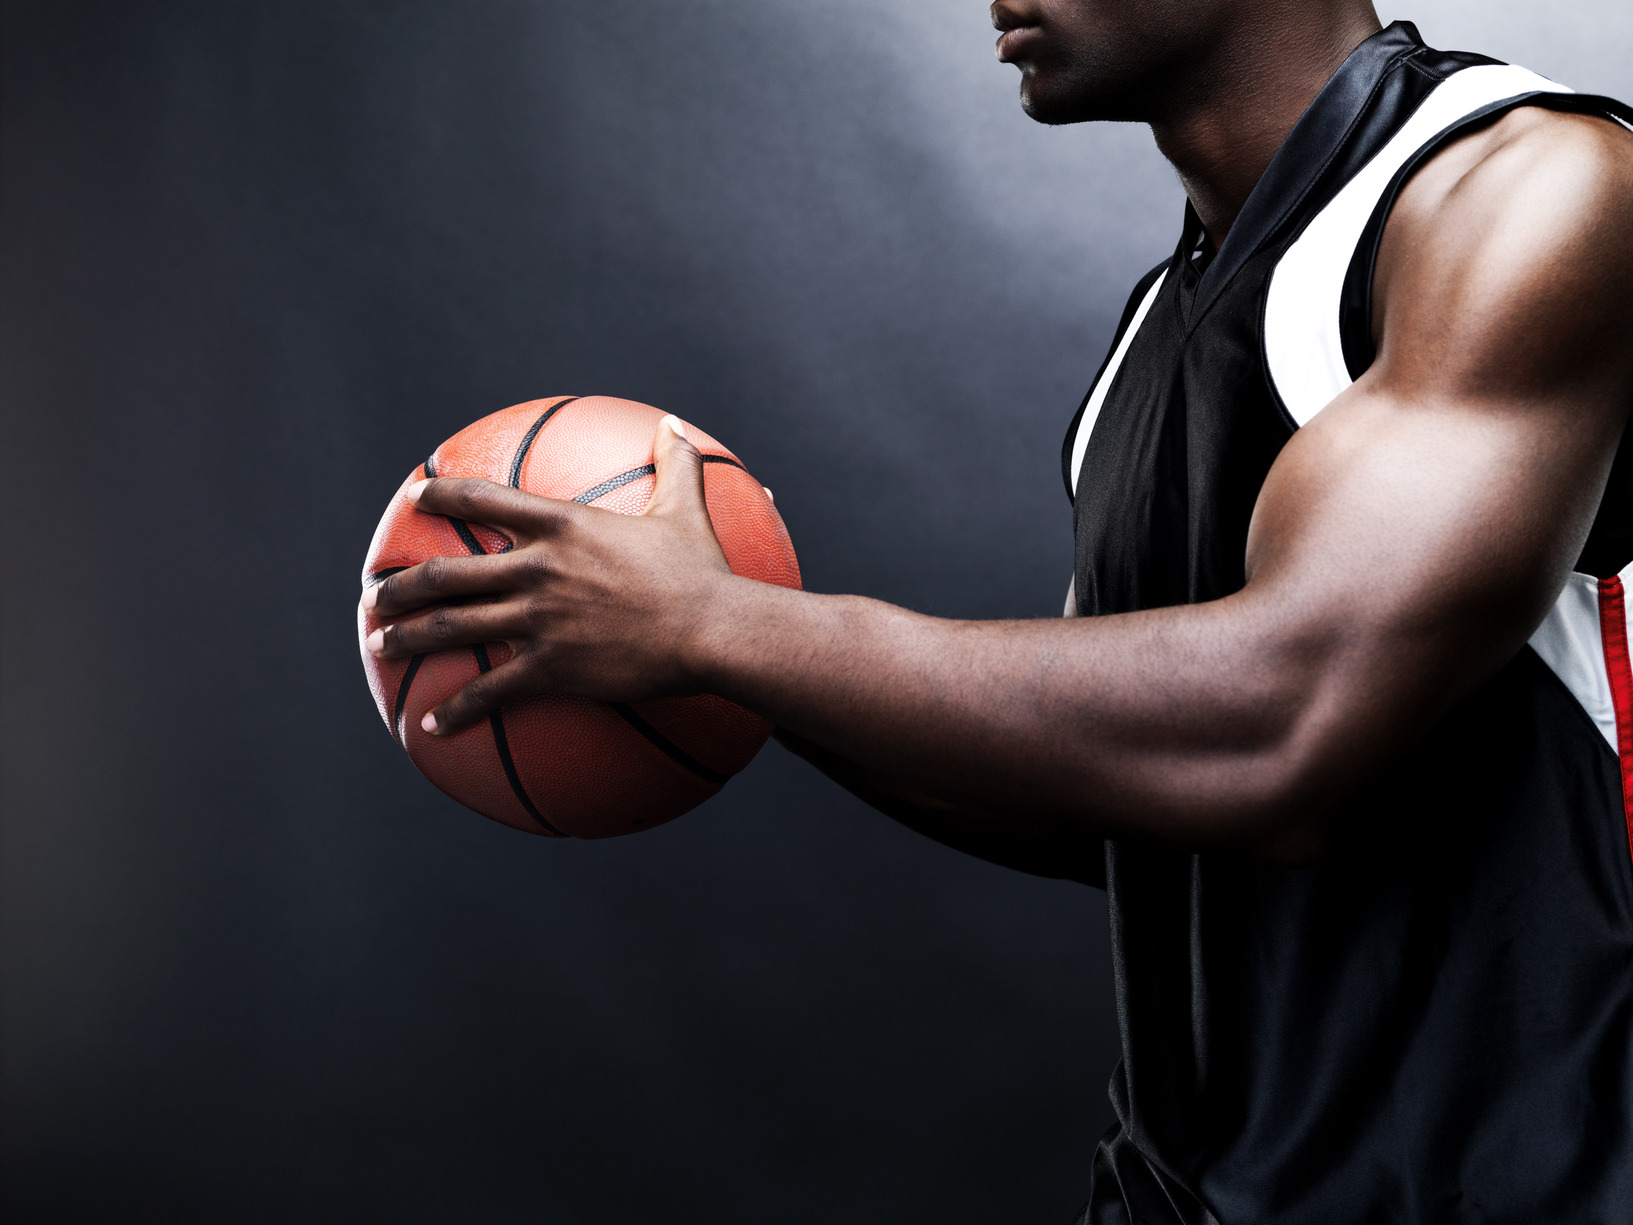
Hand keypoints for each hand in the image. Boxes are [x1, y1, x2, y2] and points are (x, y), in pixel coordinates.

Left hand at [362, 416, 736, 733]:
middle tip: (374, 596)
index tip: (414, 499)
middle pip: (444, 574)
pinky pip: (488, 691)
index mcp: (561, 526)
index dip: (439, 496)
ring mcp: (537, 621)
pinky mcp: (549, 668)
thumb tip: (672, 424)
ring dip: (406, 640)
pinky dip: (457, 709)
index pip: (481, 500)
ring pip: (450, 630)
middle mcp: (536, 570)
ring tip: (381, 647)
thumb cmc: (702, 572)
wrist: (713, 631)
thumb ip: (675, 462)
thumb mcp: (686, 509)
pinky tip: (435, 724)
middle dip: (398, 586)